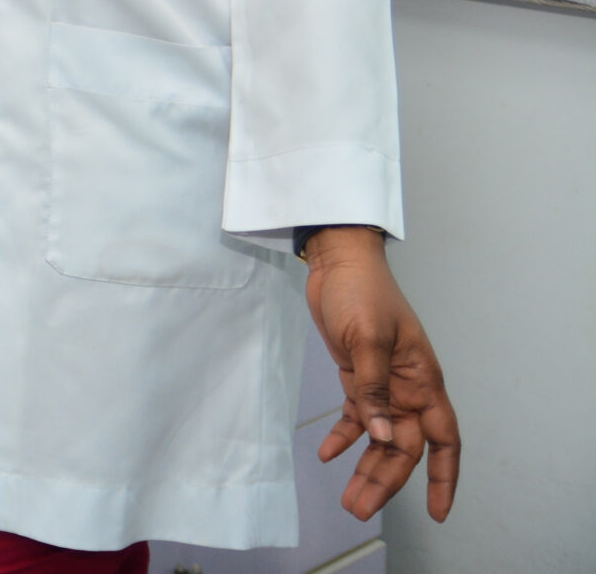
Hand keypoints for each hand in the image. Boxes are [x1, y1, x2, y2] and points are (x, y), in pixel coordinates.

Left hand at [304, 226, 459, 522]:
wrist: (339, 260)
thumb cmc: (362, 292)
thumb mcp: (367, 339)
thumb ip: (373, 389)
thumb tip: (382, 437)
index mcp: (423, 381)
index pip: (443, 440)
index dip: (442, 477)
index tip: (437, 511)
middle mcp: (407, 388)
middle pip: (403, 447)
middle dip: (386, 480)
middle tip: (359, 508)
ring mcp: (382, 383)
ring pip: (379, 437)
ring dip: (365, 467)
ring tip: (347, 498)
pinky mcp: (356, 374)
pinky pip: (357, 415)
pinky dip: (345, 436)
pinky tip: (327, 455)